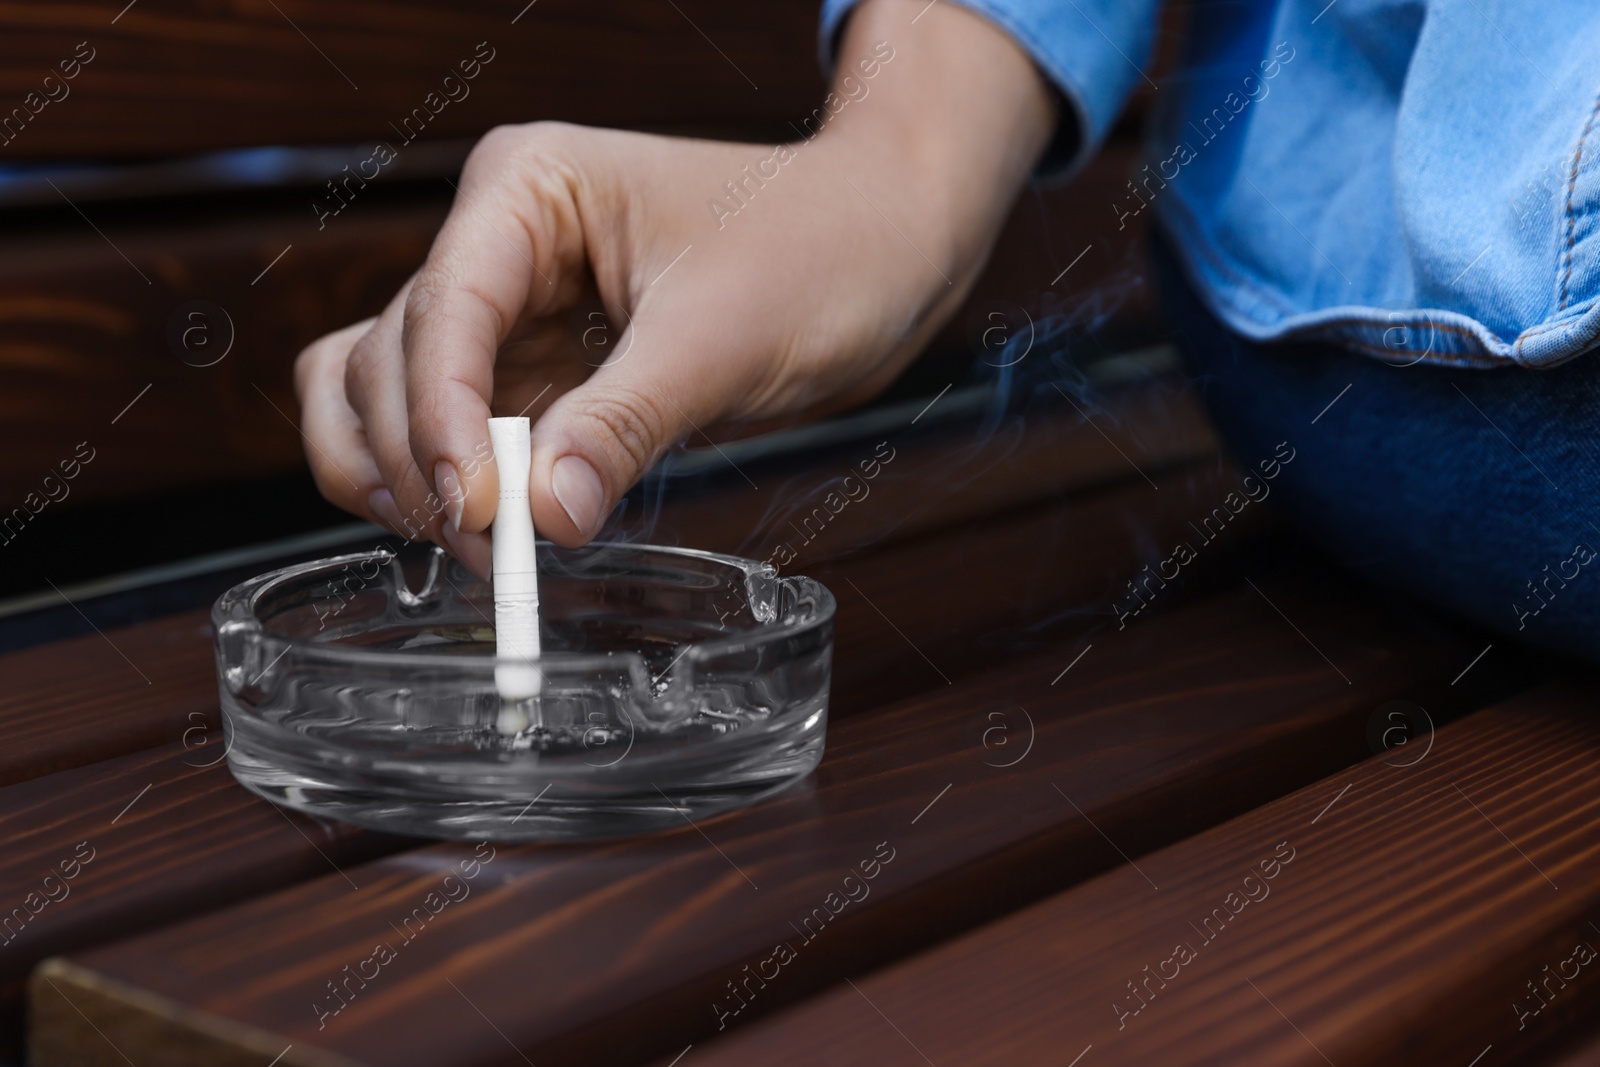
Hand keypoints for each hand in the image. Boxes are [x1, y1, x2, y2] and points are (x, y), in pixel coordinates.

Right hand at [293, 0, 1053, 573]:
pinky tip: (492, 533)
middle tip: (495, 553)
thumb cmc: (821, 251)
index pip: (443, 310)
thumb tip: (540, 517)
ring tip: (486, 550)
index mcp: (527, 190)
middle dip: (427, 460)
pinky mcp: (533, 370)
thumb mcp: (723, 340)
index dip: (442, 420)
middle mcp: (496, 243)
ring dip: (410, 478)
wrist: (884, 252)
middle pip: (391, 358)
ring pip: (388, 396)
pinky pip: (451, 430)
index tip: (476, 512)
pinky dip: (448, 485)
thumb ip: (622, 425)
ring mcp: (507, 310)